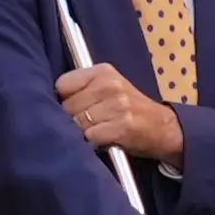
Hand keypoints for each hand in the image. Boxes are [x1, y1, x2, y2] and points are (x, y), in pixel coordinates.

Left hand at [56, 64, 185, 159]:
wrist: (163, 128)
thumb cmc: (130, 108)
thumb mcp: (110, 87)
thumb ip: (84, 88)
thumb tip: (51, 100)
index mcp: (103, 71)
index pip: (63, 84)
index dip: (64, 99)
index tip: (73, 107)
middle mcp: (109, 85)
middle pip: (67, 106)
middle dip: (70, 118)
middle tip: (84, 124)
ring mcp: (116, 105)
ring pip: (77, 122)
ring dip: (80, 132)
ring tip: (92, 131)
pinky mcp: (121, 126)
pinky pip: (90, 136)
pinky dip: (91, 142)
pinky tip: (100, 140)